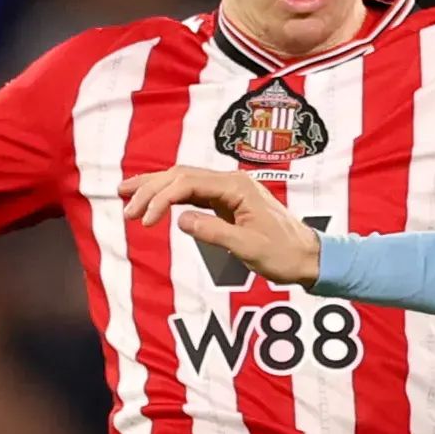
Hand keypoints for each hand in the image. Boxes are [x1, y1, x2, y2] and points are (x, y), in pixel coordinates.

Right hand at [118, 167, 321, 286]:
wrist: (308, 257)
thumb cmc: (284, 253)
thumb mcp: (248, 247)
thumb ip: (213, 232)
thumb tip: (180, 219)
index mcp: (237, 187)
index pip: (188, 183)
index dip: (161, 198)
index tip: (145, 219)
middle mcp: (231, 182)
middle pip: (181, 175)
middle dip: (150, 189)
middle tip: (126, 207)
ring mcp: (229, 190)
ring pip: (184, 180)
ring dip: (156, 188)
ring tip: (126, 195)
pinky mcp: (228, 202)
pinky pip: (193, 192)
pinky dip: (171, 196)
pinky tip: (154, 201)